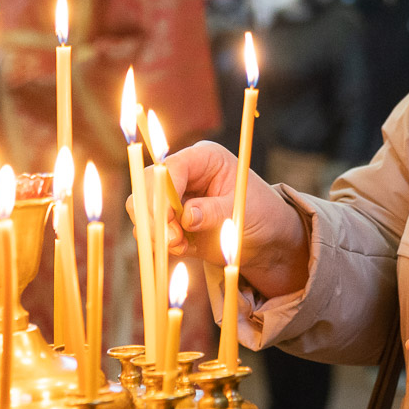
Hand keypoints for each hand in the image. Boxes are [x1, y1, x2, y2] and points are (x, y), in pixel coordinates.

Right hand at [134, 140, 308, 297]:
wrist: (266, 239)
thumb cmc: (261, 214)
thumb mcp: (242, 211)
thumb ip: (214, 212)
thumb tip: (187, 217)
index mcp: (204, 158)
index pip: (170, 168)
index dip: (162, 193)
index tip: (167, 220)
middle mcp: (184, 174)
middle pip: (147, 186)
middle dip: (154, 214)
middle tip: (173, 240)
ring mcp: (174, 198)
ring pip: (142, 209)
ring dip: (156, 231)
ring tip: (182, 246)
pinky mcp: (170, 221)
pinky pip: (151, 231)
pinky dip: (161, 244)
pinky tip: (184, 249)